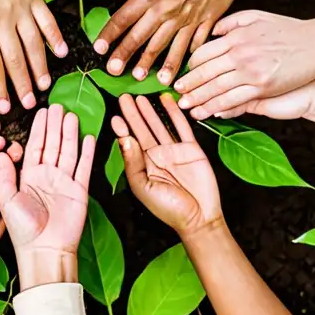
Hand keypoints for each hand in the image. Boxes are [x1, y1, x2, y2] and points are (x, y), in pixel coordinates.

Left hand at [0, 0, 66, 113]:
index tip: (3, 106)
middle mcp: (3, 20)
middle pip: (15, 59)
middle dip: (22, 85)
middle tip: (29, 106)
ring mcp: (22, 9)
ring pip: (33, 45)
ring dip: (40, 68)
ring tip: (44, 87)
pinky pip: (47, 22)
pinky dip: (55, 38)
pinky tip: (61, 54)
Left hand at [0, 104, 94, 288]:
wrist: (45, 250)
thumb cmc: (23, 230)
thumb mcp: (7, 200)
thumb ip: (5, 175)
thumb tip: (0, 152)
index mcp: (29, 176)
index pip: (35, 146)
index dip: (39, 128)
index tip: (42, 111)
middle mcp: (47, 176)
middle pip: (52, 144)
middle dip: (55, 125)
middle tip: (58, 105)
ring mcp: (65, 182)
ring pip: (68, 151)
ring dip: (70, 133)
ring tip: (72, 115)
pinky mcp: (79, 190)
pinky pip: (84, 167)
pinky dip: (87, 152)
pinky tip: (89, 137)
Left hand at [94, 0, 249, 85]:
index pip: (124, 18)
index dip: (109, 35)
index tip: (98, 48)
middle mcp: (168, 10)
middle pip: (141, 37)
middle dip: (124, 55)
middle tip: (112, 71)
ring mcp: (188, 19)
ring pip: (165, 46)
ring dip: (152, 64)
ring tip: (141, 77)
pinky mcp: (205, 23)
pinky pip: (192, 44)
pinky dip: (184, 57)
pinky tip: (177, 68)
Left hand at [112, 93, 221, 237]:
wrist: (199, 217)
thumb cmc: (169, 209)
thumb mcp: (144, 188)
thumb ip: (133, 164)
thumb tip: (125, 139)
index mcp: (143, 166)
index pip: (129, 142)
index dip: (122, 128)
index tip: (115, 115)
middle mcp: (156, 156)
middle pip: (142, 129)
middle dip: (132, 114)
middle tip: (124, 96)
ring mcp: (174, 151)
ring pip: (159, 125)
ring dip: (149, 111)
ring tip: (140, 96)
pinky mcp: (192, 149)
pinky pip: (181, 127)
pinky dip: (174, 113)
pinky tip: (167, 100)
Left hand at [175, 10, 314, 118]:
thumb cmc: (288, 30)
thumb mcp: (257, 17)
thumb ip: (231, 23)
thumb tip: (212, 32)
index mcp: (236, 37)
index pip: (203, 53)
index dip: (188, 66)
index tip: (180, 73)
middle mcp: (240, 53)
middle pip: (204, 72)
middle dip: (187, 85)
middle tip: (173, 93)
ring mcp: (251, 71)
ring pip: (216, 88)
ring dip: (198, 99)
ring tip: (185, 106)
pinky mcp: (263, 87)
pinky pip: (234, 99)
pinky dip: (218, 106)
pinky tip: (207, 111)